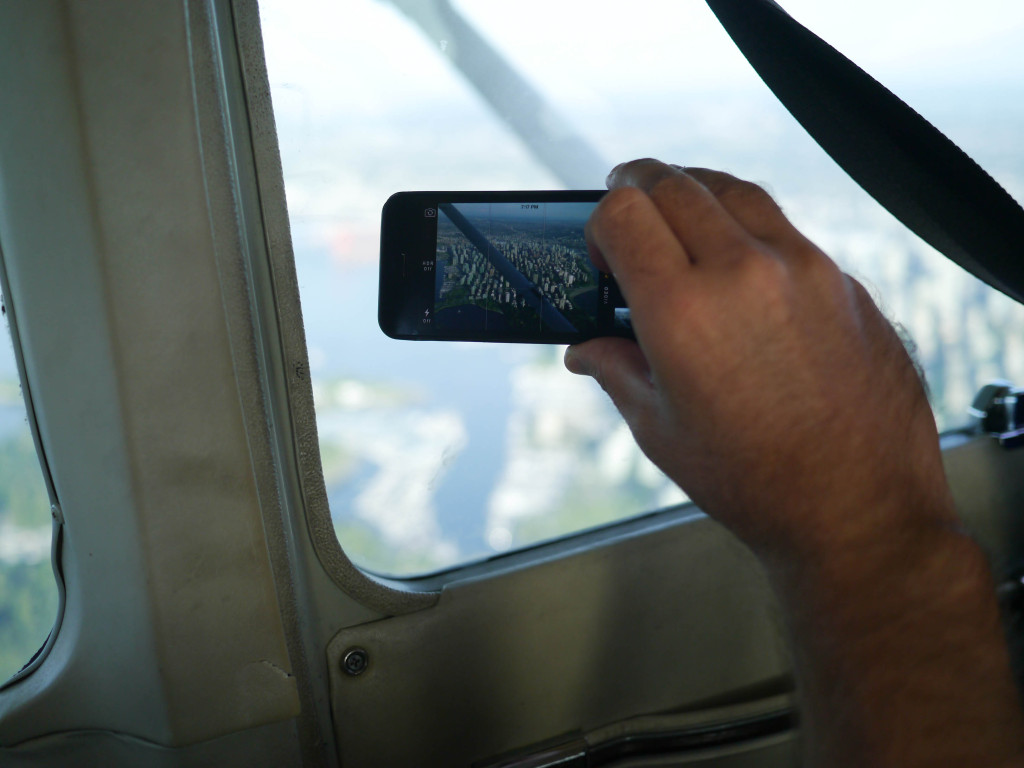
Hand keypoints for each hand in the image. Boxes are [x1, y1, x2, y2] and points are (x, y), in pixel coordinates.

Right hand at [565, 159, 956, 560]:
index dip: (599, 224)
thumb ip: (616, 372)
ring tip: (681, 220)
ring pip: (734, 190)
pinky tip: (739, 263)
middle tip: (628, 211)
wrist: (858, 509)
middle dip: (637, 188)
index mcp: (683, 312)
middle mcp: (743, 273)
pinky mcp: (843, 281)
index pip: (623, 214)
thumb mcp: (662, 432)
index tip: (602, 252)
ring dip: (694, 193)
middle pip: (673, 185)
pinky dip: (747, 226)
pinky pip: (784, 227)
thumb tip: (585, 350)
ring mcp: (802, 269)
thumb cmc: (757, 483)